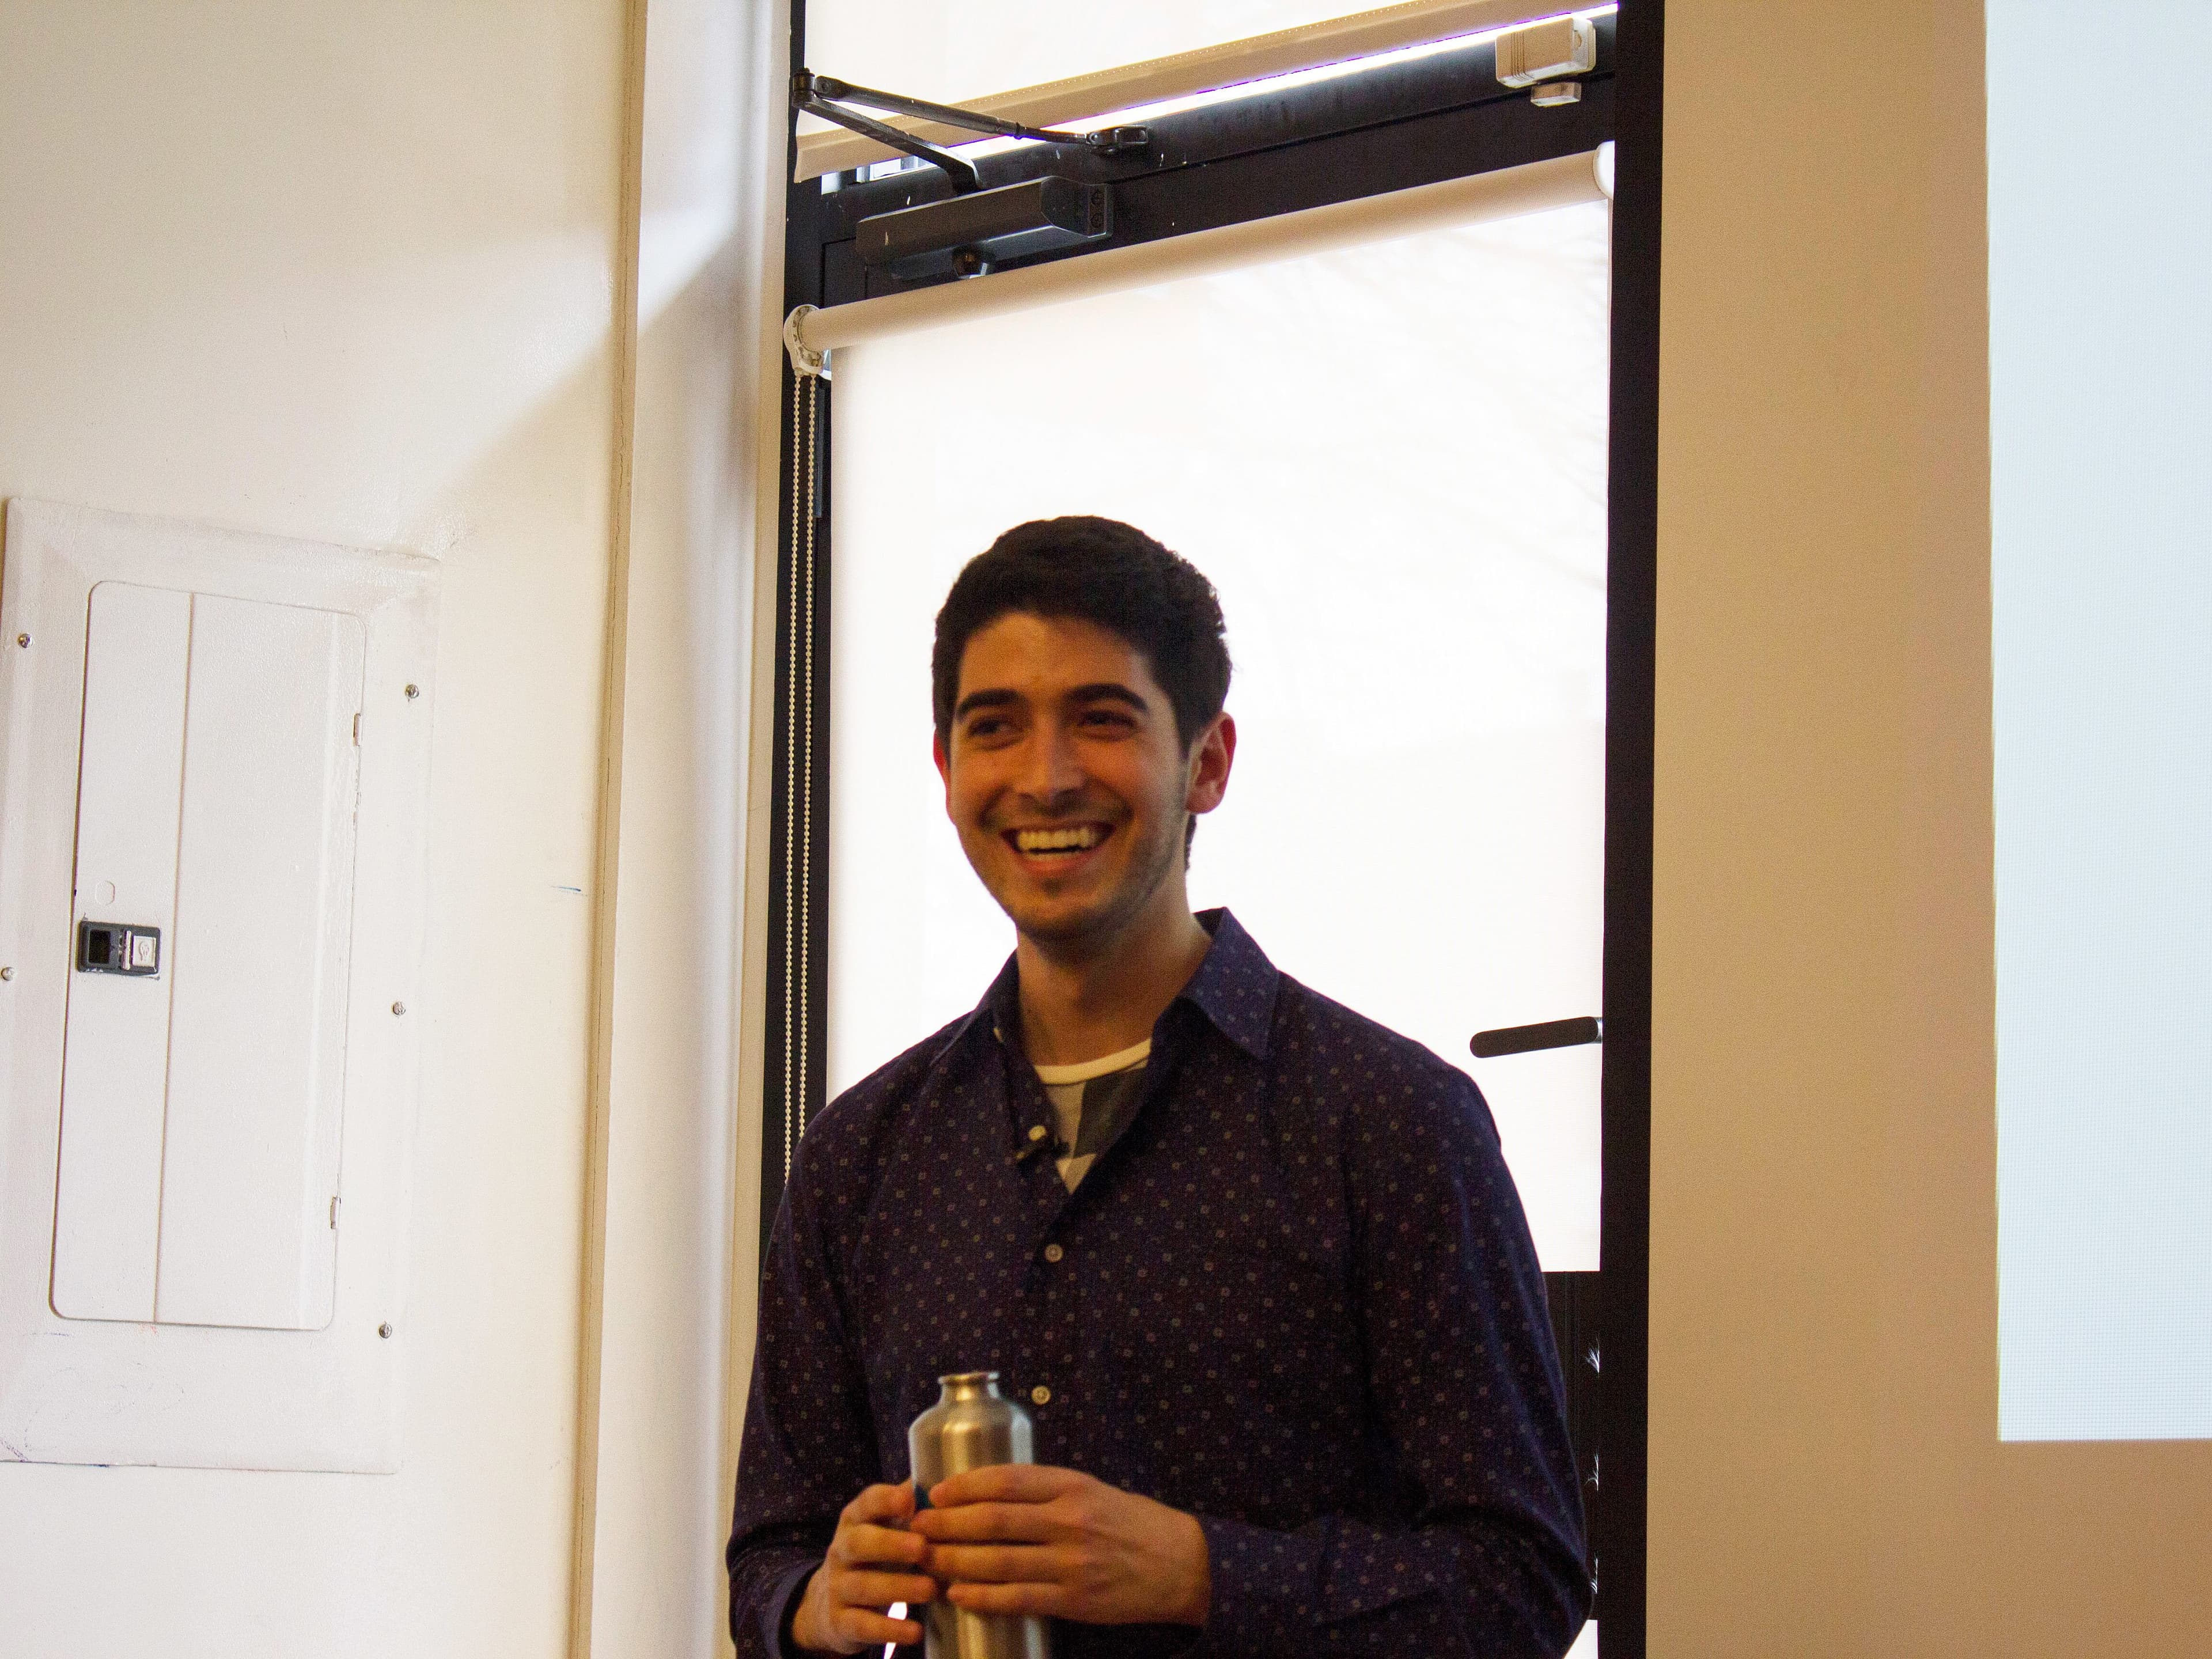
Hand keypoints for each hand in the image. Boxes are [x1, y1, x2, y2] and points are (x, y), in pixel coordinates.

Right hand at [790, 1481, 935, 1653]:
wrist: (828, 1604)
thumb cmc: (873, 1555)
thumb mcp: (884, 1526)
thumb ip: (909, 1505)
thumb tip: (946, 1480)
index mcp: (855, 1520)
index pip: (866, 1503)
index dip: (886, 1500)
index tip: (911, 1501)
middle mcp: (841, 1549)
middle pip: (859, 1543)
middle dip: (890, 1544)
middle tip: (922, 1547)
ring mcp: (837, 1586)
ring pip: (863, 1585)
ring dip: (898, 1588)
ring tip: (931, 1590)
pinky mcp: (840, 1621)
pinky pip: (862, 1625)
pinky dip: (888, 1629)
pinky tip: (915, 1632)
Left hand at [909, 1464, 1209, 1627]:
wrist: (1180, 1564)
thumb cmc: (1131, 1523)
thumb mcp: (1092, 1490)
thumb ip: (1047, 1491)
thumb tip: (989, 1491)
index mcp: (1072, 1486)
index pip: (1006, 1480)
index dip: (964, 1487)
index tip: (935, 1493)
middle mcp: (1069, 1520)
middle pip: (993, 1520)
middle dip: (947, 1524)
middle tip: (918, 1526)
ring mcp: (1071, 1562)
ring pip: (998, 1560)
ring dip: (955, 1560)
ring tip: (927, 1559)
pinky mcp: (1074, 1599)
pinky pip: (1018, 1598)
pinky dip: (983, 1596)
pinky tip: (959, 1592)